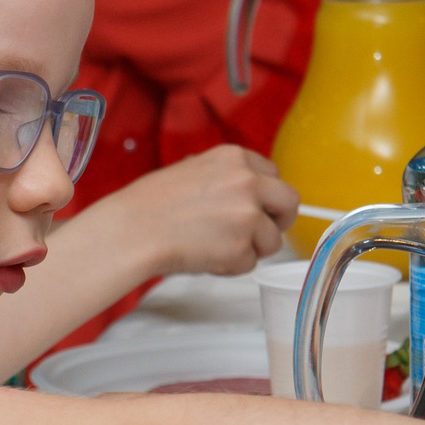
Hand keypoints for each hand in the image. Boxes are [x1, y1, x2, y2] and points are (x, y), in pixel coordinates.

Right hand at [104, 144, 297, 277]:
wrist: (134, 229)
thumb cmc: (152, 203)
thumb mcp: (194, 170)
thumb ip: (227, 178)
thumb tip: (248, 194)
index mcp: (235, 158)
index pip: (274, 175)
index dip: (266, 196)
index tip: (258, 207)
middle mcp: (248, 182)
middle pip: (290, 202)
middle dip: (279, 220)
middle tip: (261, 232)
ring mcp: (248, 215)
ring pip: (273, 240)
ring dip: (251, 248)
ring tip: (217, 247)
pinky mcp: (241, 247)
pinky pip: (250, 263)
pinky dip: (231, 266)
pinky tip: (205, 257)